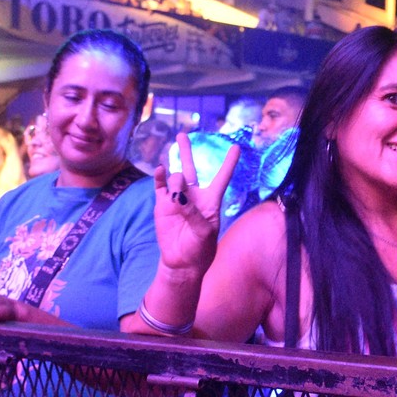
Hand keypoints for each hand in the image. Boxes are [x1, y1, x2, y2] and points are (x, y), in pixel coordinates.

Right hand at [153, 133, 240, 275]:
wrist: (181, 262)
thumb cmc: (200, 248)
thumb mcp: (204, 231)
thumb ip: (192, 211)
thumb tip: (177, 194)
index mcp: (211, 200)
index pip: (221, 177)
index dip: (229, 163)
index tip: (237, 147)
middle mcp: (194, 195)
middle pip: (192, 168)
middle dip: (186, 151)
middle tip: (182, 135)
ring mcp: (177, 198)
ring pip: (176, 176)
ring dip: (177, 178)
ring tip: (178, 192)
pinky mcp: (162, 204)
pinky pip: (160, 186)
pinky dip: (159, 177)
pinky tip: (160, 170)